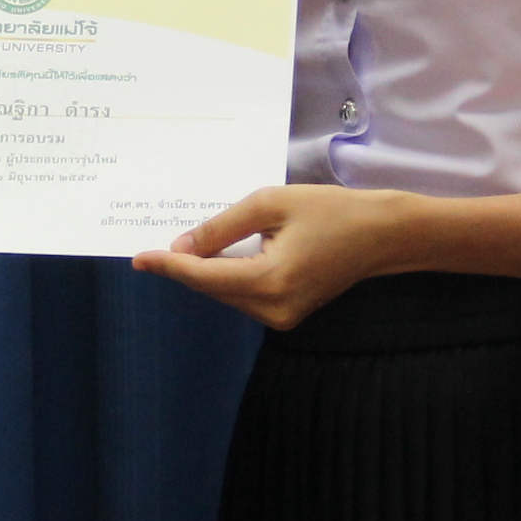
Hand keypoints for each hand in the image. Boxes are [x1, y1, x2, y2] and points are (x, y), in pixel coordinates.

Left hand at [130, 183, 409, 329]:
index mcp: (270, 281)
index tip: (138, 259)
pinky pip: (244, 296)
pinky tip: (218, 256)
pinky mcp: (288, 315)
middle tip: (155, 247)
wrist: (382, 235)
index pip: (203, 276)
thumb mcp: (271, 203)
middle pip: (211, 288)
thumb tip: (183, 248)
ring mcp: (282, 317)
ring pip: (225, 294)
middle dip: (184, 267)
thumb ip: (222, 227)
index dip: (168, 266)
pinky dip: (227, 277)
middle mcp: (273, 309)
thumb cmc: (332, 211)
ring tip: (186, 247)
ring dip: (206, 272)